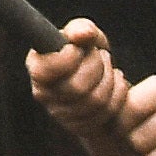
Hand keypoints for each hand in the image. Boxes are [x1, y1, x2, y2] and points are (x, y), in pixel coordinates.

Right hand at [24, 15, 138, 144]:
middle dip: (96, 67)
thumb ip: (82, 29)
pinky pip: (106, 114)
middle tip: (101, 56)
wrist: (98, 75)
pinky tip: (116, 83)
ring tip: (109, 68)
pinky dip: (118, 95)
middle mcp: (44, 94)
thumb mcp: (84, 34)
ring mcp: (61, 114)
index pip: (45, 71)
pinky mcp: (80, 127)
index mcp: (38, 67)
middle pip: (76, 88)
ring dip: (109, 79)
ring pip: (94, 102)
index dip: (67, 59)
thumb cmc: (86, 51)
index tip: (77, 49)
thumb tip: (82, 35)